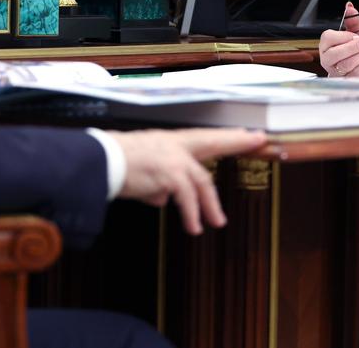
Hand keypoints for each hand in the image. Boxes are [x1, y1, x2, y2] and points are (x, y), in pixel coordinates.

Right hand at [108, 127, 266, 234]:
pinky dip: (190, 214)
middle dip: (236, 140)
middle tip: (258, 139)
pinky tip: (192, 226)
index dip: (227, 135)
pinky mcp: (168, 175)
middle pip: (212, 142)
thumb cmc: (115, 164)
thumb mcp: (143, 170)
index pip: (204, 136)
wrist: (100, 163)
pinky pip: (186, 198)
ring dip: (210, 205)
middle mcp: (173, 146)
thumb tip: (165, 199)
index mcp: (168, 142)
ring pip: (201, 181)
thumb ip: (159, 182)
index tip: (249, 132)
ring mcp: (172, 159)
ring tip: (217, 222)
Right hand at [318, 1, 358, 76]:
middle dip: (353, 47)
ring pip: (345, 64)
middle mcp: (328, 59)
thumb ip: (353, 20)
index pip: (328, 38)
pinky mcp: (346, 80)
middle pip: (334, 54)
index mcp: (327, 45)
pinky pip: (354, 74)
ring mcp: (336, 71)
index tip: (357, 35)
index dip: (344, 36)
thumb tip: (349, 8)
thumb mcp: (358, 31)